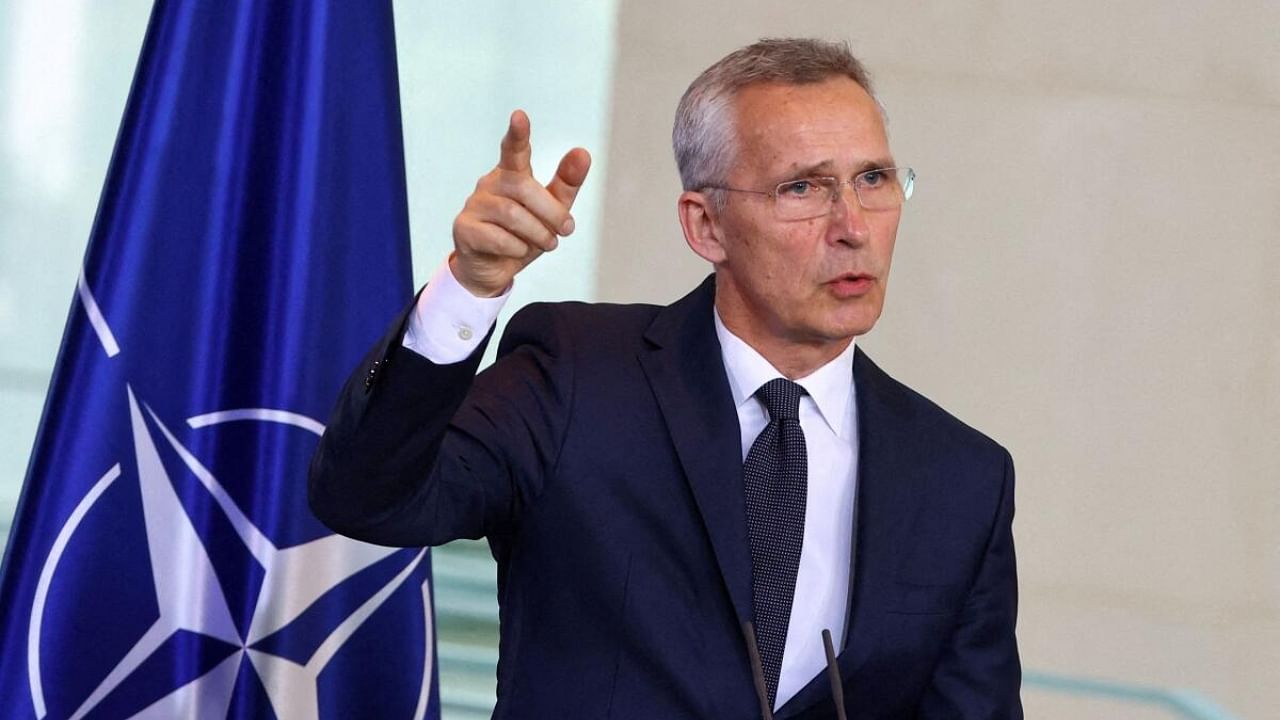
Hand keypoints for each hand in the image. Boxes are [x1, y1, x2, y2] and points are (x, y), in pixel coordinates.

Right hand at [450, 110, 591, 296]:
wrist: (492, 268)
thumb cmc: (523, 233)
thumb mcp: (551, 209)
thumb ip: (566, 183)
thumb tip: (583, 152)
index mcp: (511, 173)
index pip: (513, 149)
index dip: (518, 134)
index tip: (519, 116)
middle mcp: (490, 183)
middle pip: (524, 189)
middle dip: (552, 212)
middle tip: (567, 229)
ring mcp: (474, 205)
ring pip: (512, 215)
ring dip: (538, 233)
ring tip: (547, 243)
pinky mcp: (464, 229)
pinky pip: (498, 238)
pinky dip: (517, 248)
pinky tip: (519, 250)